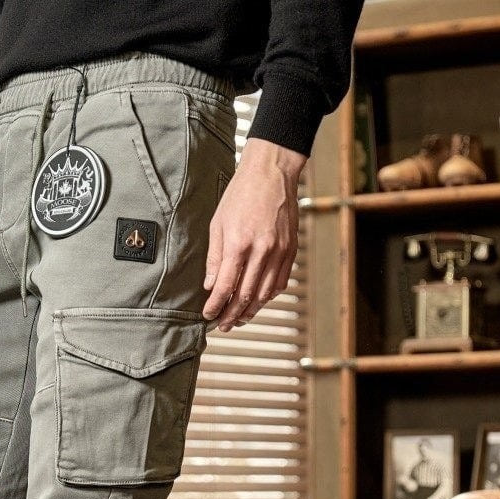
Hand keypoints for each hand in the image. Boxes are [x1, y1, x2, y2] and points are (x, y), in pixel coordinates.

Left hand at [203, 138, 306, 331]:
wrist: (272, 173)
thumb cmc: (242, 194)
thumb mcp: (218, 223)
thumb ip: (215, 257)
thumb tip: (211, 285)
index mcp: (239, 244)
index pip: (225, 287)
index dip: (215, 306)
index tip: (208, 315)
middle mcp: (261, 251)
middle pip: (245, 296)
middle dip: (232, 315)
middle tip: (223, 325)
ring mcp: (279, 252)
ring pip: (264, 294)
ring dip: (250, 311)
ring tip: (239, 319)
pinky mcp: (290, 250)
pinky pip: (279, 282)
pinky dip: (267, 296)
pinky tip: (257, 301)